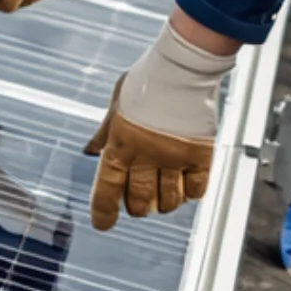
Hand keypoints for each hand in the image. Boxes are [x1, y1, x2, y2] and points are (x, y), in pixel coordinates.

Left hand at [84, 19, 236, 230]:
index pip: (106, 190)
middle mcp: (145, 156)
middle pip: (138, 203)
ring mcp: (174, 158)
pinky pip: (195, 190)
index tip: (103, 224)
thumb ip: (105, 131)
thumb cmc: (149, 79)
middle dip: (136, 207)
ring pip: (167, 202)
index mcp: (120, 144)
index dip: (103, 212)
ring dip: (163, 203)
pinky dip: (189, 193)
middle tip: (138, 201)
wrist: (184, 66)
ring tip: (162, 193)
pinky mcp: (200, 155)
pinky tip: (185, 184)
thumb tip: (90, 149)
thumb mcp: (117, 104)